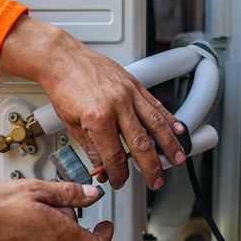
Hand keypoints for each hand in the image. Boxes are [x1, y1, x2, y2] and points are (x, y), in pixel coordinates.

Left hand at [0, 15, 186, 190]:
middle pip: (141, 144)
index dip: (118, 174)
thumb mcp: (72, 124)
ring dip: (170, 145)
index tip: (119, 181)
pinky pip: (156, 104)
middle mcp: (117, 105)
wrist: (62, 58)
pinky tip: (178, 130)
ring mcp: (128, 93)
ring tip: (178, 159)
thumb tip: (102, 167)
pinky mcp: (134, 84)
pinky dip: (169, 119)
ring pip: (156, 124)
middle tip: (156, 181)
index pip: (114, 156)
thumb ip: (91, 148)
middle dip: (151, 167)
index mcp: (98, 118)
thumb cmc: (64, 87)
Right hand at [0, 180, 112, 240]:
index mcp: (58, 233)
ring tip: (22, 205)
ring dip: (45, 218)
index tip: (106, 224)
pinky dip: (32, 227)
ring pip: (53, 234)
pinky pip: (37, 240)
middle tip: (42, 196)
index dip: (106, 235)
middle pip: (70, 231)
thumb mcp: (35, 189)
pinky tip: (13, 216)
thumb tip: (91, 194)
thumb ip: (68, 193)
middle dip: (63, 212)